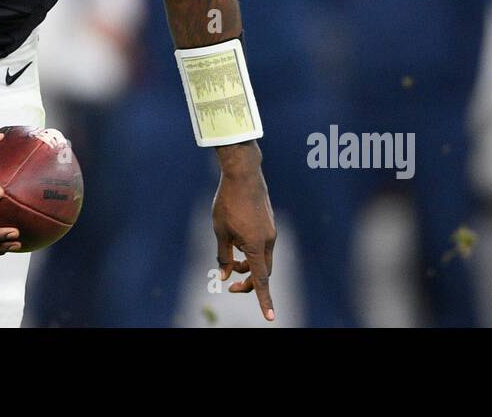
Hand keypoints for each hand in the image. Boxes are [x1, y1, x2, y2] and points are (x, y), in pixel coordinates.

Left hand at [212, 142, 276, 320]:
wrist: (243, 174)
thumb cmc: (228, 202)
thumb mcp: (220, 231)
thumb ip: (224, 256)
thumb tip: (225, 276)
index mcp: (255, 245)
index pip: (261, 280)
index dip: (264, 300)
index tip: (270, 317)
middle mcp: (268, 241)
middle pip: (263, 272)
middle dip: (249, 282)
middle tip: (230, 286)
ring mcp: (271, 232)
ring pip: (263, 258)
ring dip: (248, 265)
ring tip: (230, 257)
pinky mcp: (269, 224)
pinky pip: (263, 245)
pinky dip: (251, 251)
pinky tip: (237, 239)